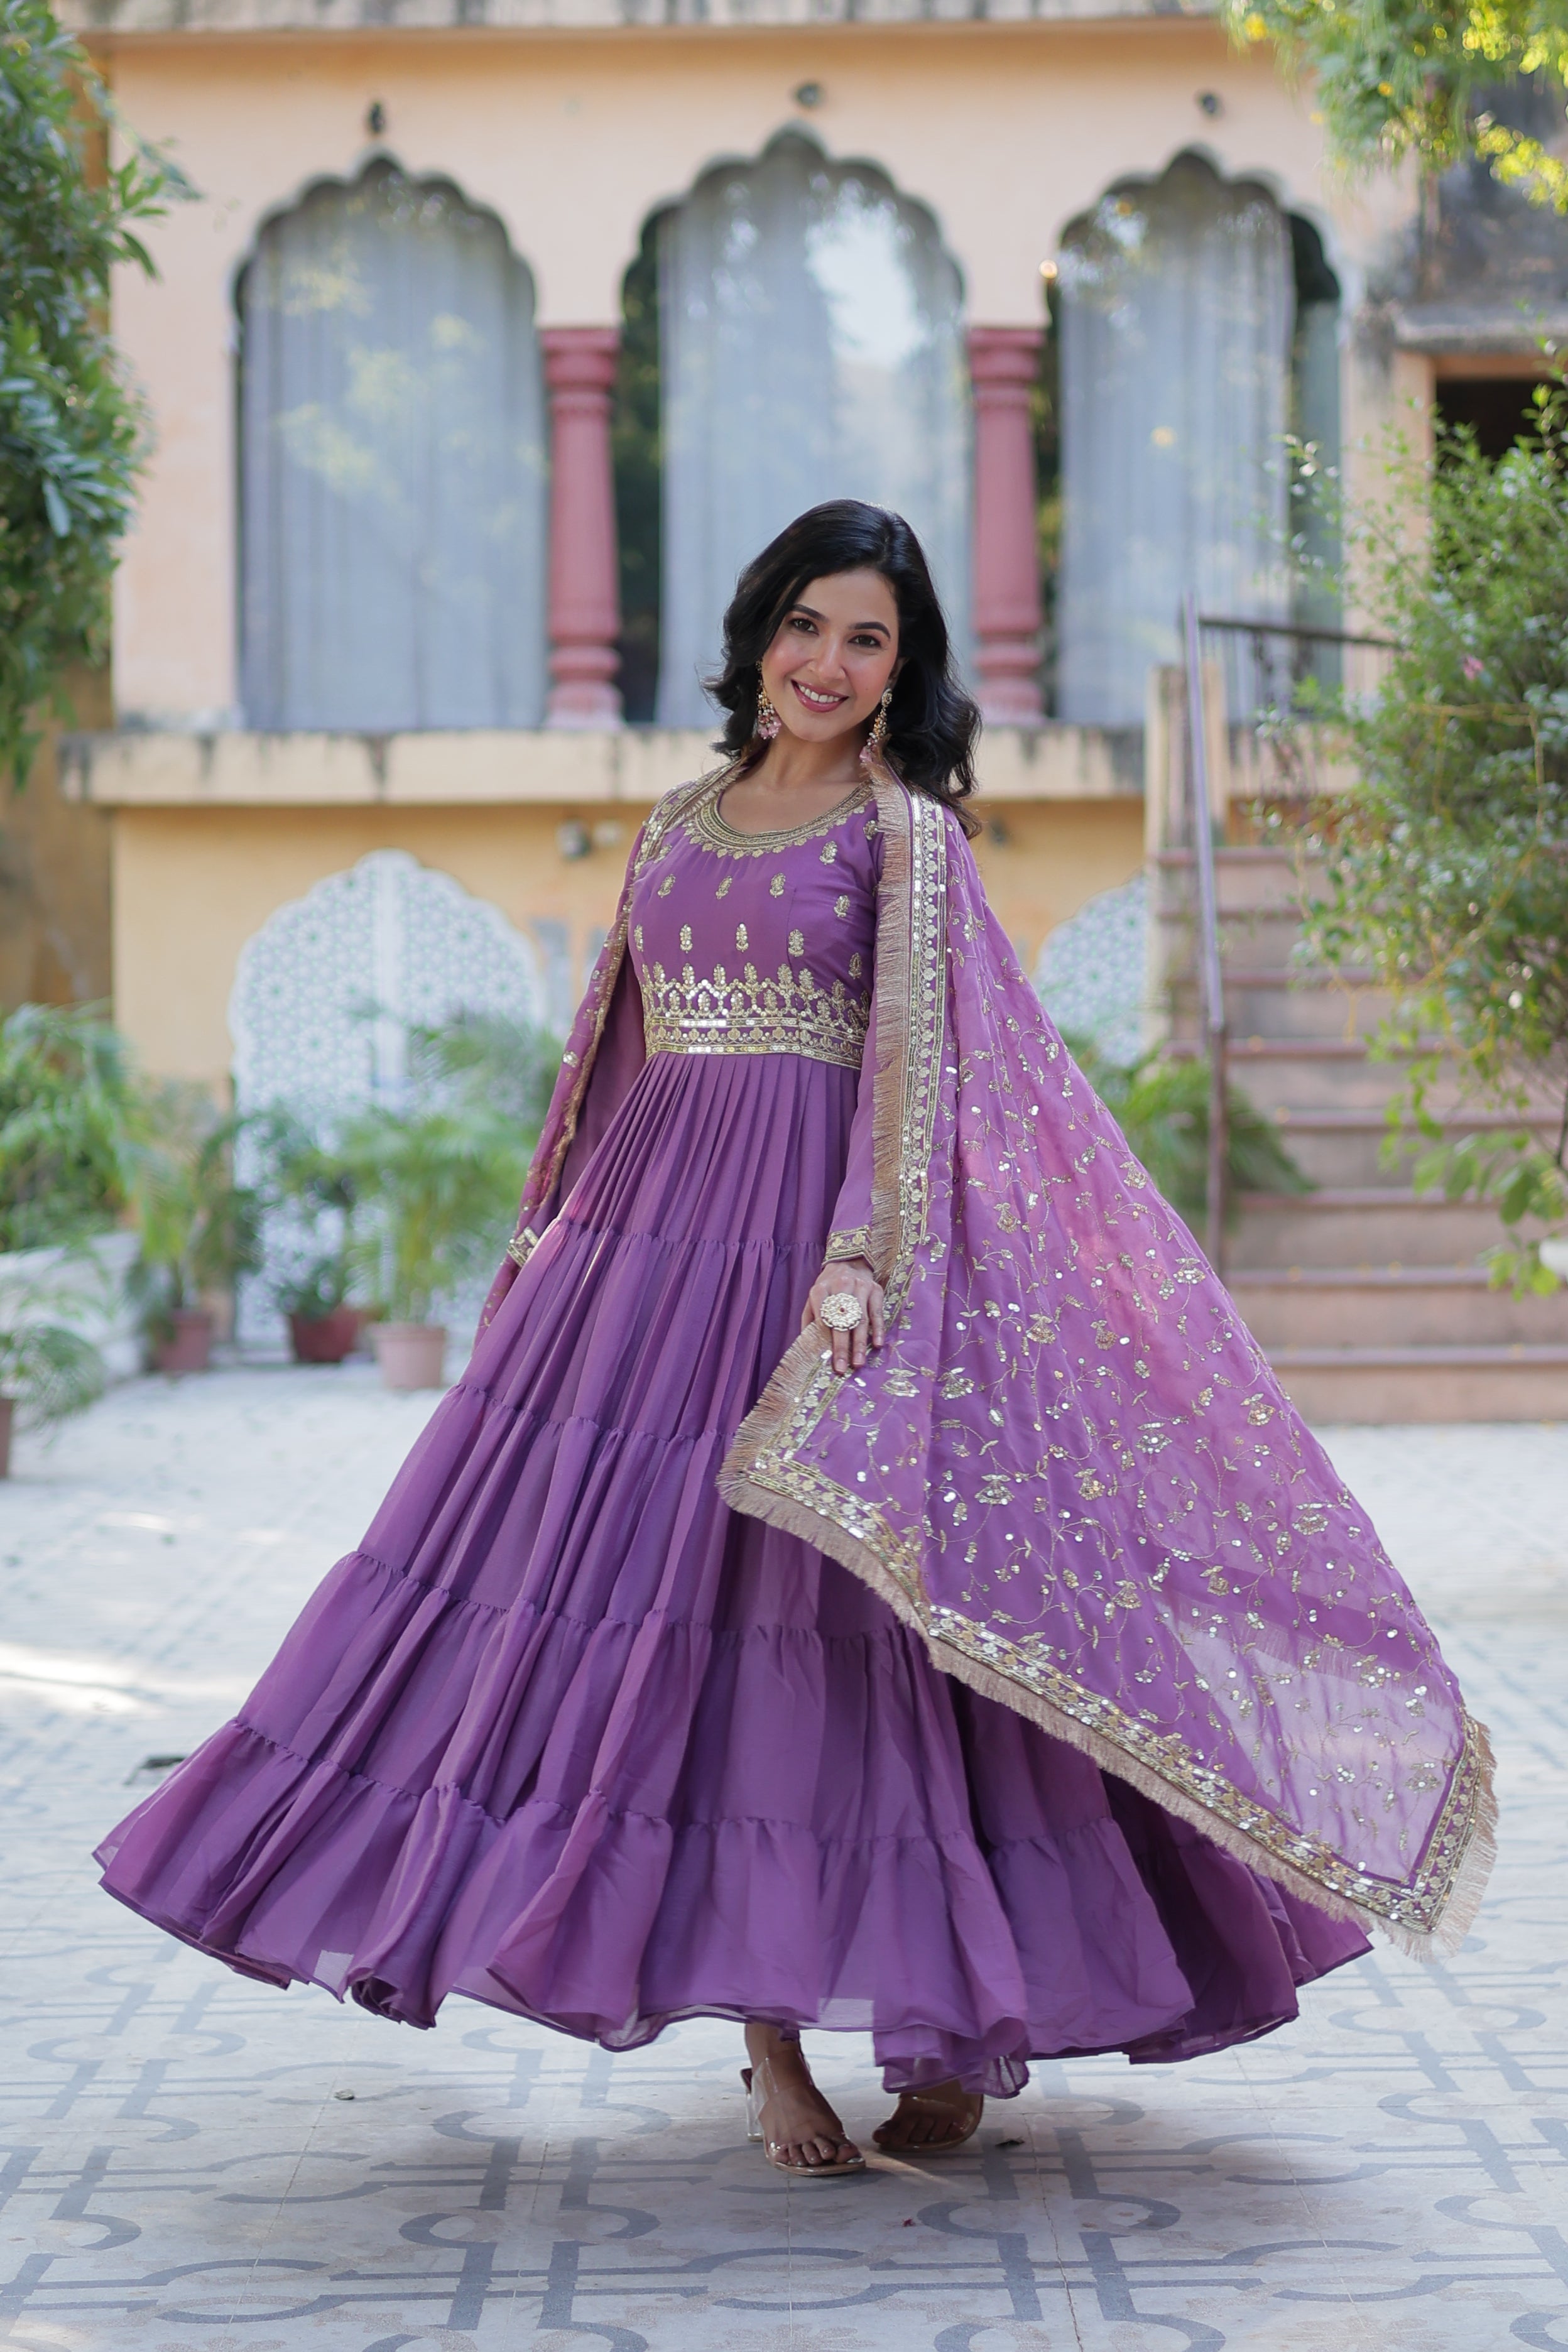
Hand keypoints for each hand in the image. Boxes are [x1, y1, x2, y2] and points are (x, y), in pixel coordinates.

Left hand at [803, 1256, 885, 1375]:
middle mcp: (840, 1286)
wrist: (848, 1263)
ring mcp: (860, 1287)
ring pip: (860, 1319)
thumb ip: (809, 1320)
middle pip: (841, 1322)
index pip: (823, 1319)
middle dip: (841, 1347)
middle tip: (841, 1367)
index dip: (824, 1340)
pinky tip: (877, 1344)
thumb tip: (807, 1346)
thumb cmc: (828, 1288)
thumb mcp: (813, 1299)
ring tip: (858, 1362)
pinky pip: (877, 1313)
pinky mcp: (875, 1289)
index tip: (826, 1360)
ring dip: (859, 1343)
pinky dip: (878, 1330)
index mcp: (820, 1290)